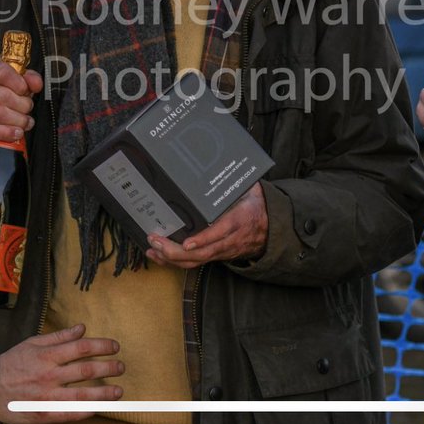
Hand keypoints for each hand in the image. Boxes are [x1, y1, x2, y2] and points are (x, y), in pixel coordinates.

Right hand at [0, 56, 43, 143]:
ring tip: (26, 122)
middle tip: (28, 109)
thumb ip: (28, 77)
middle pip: (2, 96)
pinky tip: (16, 133)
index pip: (3, 73)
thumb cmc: (0, 89)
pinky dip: (5, 133)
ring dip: (17, 120)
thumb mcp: (15, 77)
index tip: (27, 91)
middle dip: (22, 105)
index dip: (20, 84)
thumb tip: (36, 84)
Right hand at [0, 324, 123, 423]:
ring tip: (118, 392)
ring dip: (104, 394)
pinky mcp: (43, 413)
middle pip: (86, 370)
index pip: (82, 348)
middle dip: (108, 368)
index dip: (102, 346)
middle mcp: (50, 375)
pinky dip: (86, 411)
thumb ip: (60, 336)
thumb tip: (82, 328)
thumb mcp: (33, 343)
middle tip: (121, 367)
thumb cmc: (13, 362)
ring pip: (82, 395)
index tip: (115, 347)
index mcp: (48, 355)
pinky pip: (70, 413)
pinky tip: (98, 408)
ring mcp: (47, 396)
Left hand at [145, 182, 268, 267]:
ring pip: (197, 261)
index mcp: (238, 221)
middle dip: (176, 251)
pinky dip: (175, 262)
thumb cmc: (255, 206)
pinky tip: (160, 256)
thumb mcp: (250, 190)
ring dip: (172, 258)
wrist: (271, 229)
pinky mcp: (215, 256)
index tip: (187, 242)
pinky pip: (195, 263)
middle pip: (203, 253)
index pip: (220, 233)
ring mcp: (222, 251)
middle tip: (157, 240)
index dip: (203, 239)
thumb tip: (223, 161)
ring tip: (153, 248)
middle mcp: (229, 240)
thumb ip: (237, 180)